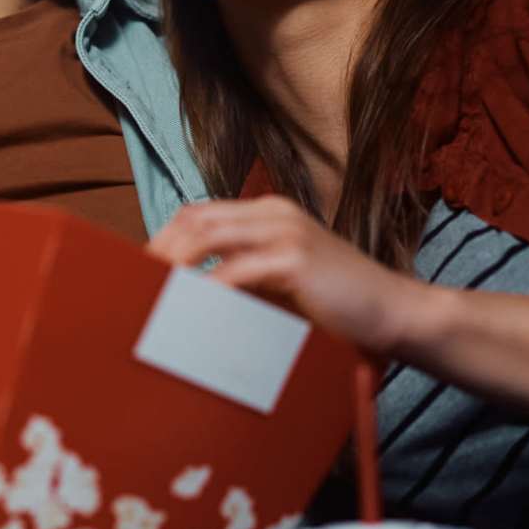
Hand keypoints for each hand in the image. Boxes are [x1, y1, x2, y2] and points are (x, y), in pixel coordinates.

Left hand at [148, 196, 426, 356]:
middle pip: (192, 219)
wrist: (396, 314)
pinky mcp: (295, 260)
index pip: (196, 214)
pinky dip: (205, 293)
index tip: (138, 277)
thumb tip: (187, 299)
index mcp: (268, 214)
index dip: (162, 242)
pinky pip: (234, 272)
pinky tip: (189, 315)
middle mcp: (272, 213)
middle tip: (131, 291)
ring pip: (205, 237)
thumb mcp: (281, 287)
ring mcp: (285, 231)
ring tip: (150, 301)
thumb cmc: (338, 309)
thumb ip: (241, 282)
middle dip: (157, 253)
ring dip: (172, 270)